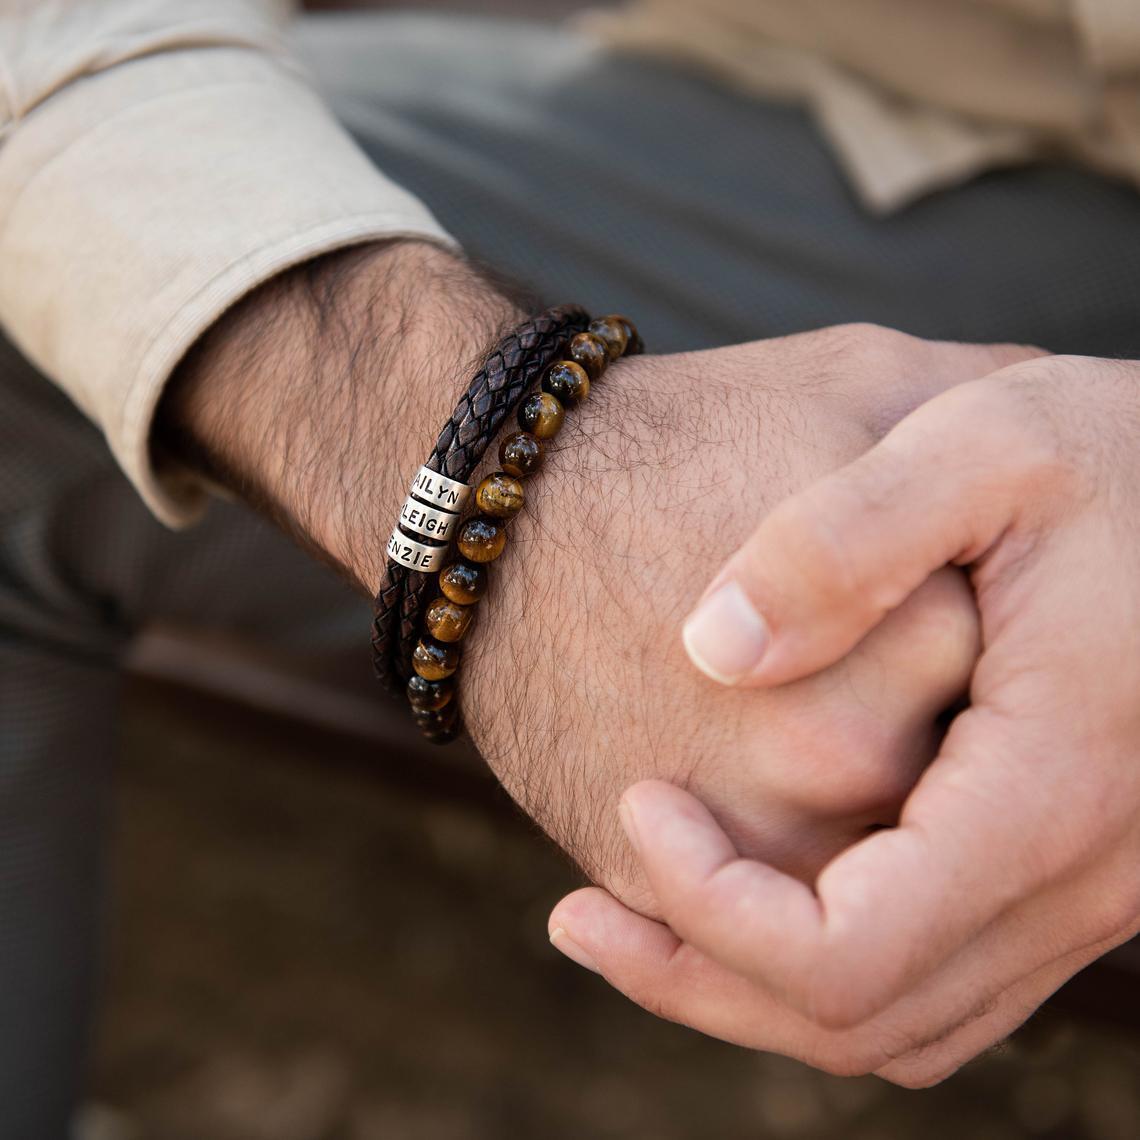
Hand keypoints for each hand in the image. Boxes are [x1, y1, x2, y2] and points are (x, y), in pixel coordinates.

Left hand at [550, 352, 1139, 1085]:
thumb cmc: (1111, 447)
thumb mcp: (982, 445)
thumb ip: (842, 543)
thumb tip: (712, 650)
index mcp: (1056, 784)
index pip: (852, 952)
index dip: (713, 910)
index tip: (639, 801)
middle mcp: (1087, 875)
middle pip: (861, 1016)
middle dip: (700, 973)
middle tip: (580, 915)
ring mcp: (1086, 889)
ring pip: (899, 1019)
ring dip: (751, 986)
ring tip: (634, 918)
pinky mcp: (1066, 868)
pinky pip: (937, 977)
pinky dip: (824, 964)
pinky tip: (749, 891)